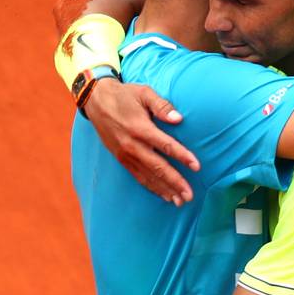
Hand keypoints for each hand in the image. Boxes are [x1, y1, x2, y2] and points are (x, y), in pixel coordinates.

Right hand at [83, 79, 200, 204]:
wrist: (96, 101)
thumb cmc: (124, 95)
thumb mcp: (144, 93)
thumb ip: (162, 106)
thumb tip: (179, 119)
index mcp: (140, 128)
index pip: (165, 145)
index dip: (182, 156)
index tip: (196, 167)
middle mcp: (132, 145)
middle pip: (157, 167)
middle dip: (175, 182)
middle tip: (190, 195)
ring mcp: (125, 154)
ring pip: (148, 176)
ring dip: (164, 189)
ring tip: (180, 201)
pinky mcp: (121, 158)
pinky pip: (137, 176)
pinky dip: (151, 187)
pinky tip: (163, 195)